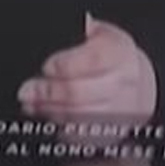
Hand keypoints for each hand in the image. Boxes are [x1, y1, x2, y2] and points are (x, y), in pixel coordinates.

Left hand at [19, 16, 157, 129]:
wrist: (137, 84)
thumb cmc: (111, 56)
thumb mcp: (101, 35)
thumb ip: (79, 30)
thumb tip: (64, 33)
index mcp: (120, 53)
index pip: (94, 60)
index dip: (65, 65)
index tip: (48, 66)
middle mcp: (123, 82)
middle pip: (81, 92)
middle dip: (48, 92)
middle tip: (27, 90)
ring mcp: (119, 110)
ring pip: (78, 115)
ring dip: (49, 111)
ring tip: (32, 103)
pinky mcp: (110, 132)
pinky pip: (80, 135)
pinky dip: (60, 127)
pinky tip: (48, 116)